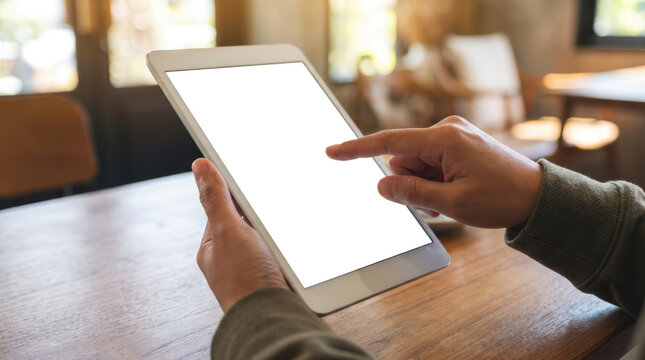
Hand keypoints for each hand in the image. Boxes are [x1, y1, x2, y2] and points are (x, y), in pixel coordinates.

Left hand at [192, 158, 287, 311]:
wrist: (272, 318)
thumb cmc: (244, 279)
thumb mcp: (228, 230)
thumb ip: (216, 198)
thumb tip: (199, 166)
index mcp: (213, 246)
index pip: (223, 206)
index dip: (236, 188)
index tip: (250, 172)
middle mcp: (231, 258)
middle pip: (247, 220)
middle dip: (260, 210)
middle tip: (276, 195)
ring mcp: (252, 268)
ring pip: (266, 236)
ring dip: (277, 229)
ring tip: (290, 219)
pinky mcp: (274, 276)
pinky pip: (281, 252)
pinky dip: (288, 245)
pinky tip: (298, 240)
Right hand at [326, 116, 542, 227]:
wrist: (538, 196)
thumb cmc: (502, 198)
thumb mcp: (454, 203)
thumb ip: (413, 194)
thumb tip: (381, 184)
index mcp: (445, 139)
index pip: (389, 143)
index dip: (357, 149)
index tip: (332, 151)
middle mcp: (447, 130)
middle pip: (404, 160)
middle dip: (411, 184)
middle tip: (438, 203)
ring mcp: (453, 136)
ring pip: (416, 165)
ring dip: (424, 186)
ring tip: (452, 199)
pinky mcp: (458, 144)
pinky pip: (430, 164)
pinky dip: (434, 181)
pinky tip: (456, 192)